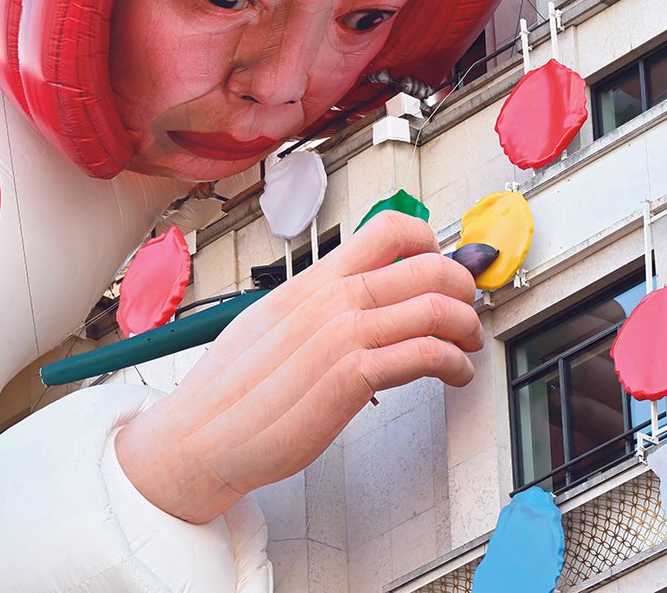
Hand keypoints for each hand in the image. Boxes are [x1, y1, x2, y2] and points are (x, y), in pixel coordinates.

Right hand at [115, 211, 482, 522]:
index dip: (432, 240)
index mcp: (312, 280)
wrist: (197, 437)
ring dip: (468, 326)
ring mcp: (341, 336)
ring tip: (469, 344)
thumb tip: (356, 290)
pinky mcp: (350, 377)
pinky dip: (455, 363)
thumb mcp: (272, 321)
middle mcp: (331, 299)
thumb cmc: (231, 390)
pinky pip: (425, 354)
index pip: (388, 229)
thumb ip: (318, 302)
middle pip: (428, 266)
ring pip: (435, 308)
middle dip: (465, 286)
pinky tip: (455, 374)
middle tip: (469, 308)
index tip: (444, 263)